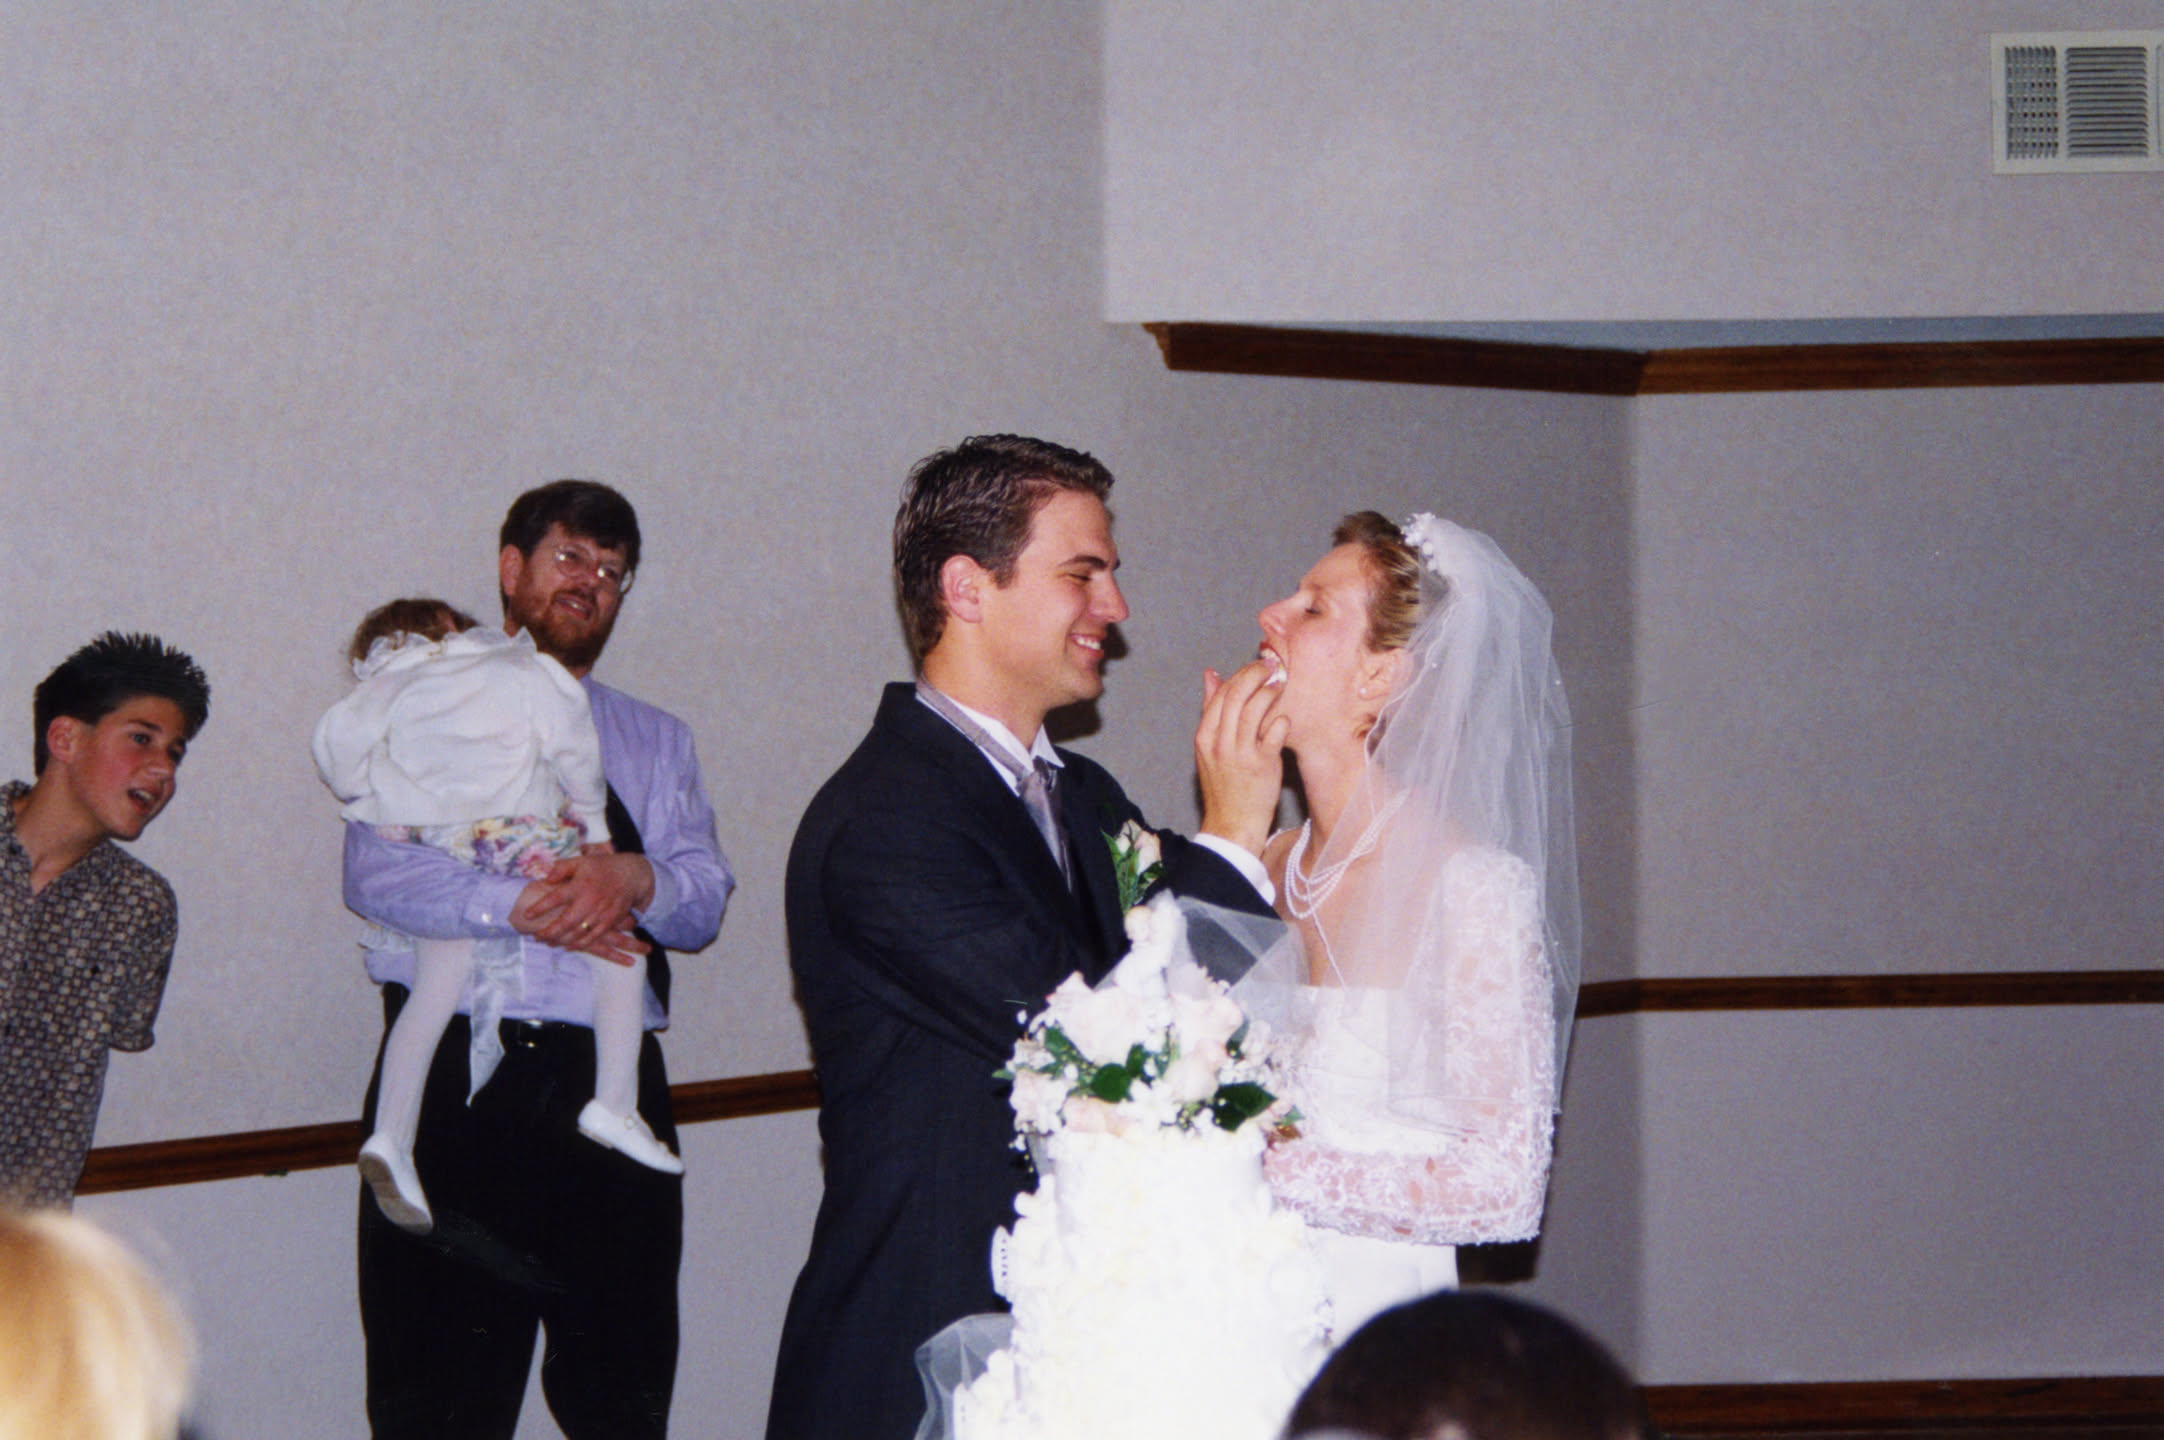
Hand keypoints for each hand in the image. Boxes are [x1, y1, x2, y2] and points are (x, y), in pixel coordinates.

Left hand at [510, 852, 656, 965]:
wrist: (632, 875)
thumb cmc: (603, 867)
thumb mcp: (581, 861)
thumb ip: (562, 868)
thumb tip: (546, 879)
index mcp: (579, 885)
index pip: (554, 898)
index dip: (539, 908)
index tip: (526, 915)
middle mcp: (589, 900)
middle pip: (565, 922)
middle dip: (548, 932)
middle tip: (536, 937)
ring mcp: (600, 913)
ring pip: (577, 932)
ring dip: (561, 940)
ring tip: (548, 942)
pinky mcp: (610, 921)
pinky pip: (593, 937)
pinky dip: (580, 943)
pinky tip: (569, 946)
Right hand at [1194, 660, 1289, 858]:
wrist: (1232, 824)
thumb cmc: (1224, 785)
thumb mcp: (1208, 747)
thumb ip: (1212, 710)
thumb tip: (1211, 675)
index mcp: (1205, 736)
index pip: (1222, 692)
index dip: (1242, 673)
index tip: (1257, 666)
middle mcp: (1221, 742)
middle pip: (1238, 693)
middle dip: (1257, 673)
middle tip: (1274, 667)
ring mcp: (1242, 753)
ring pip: (1257, 707)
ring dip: (1272, 691)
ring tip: (1281, 686)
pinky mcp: (1263, 764)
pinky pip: (1276, 730)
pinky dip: (1282, 720)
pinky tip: (1284, 720)